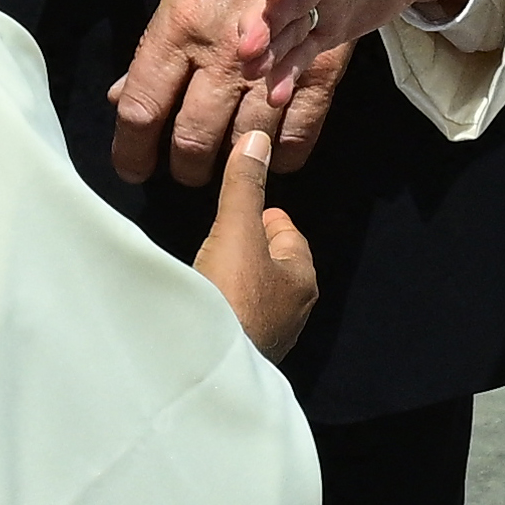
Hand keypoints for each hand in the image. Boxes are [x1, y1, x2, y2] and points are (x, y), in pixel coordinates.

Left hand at [118, 0, 355, 187]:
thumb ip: (157, 47)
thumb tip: (126, 96)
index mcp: (179, 23)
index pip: (143, 106)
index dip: (132, 149)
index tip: (132, 167)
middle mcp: (222, 46)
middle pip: (193, 135)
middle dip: (184, 166)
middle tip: (182, 171)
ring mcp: (275, 56)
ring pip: (246, 139)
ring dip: (233, 164)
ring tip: (225, 169)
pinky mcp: (320, 59)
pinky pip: (300, 127)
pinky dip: (286, 151)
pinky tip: (274, 156)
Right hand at [193, 77, 320, 358]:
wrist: (207, 367)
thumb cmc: (230, 296)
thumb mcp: (235, 231)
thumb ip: (243, 186)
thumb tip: (257, 138)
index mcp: (302, 278)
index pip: (287, 232)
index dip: (260, 215)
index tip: (234, 211)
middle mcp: (295, 310)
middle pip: (269, 262)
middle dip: (245, 247)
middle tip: (215, 237)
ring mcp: (270, 336)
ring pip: (253, 292)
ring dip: (232, 278)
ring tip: (204, 268)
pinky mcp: (244, 354)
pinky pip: (236, 317)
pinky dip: (222, 306)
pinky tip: (201, 303)